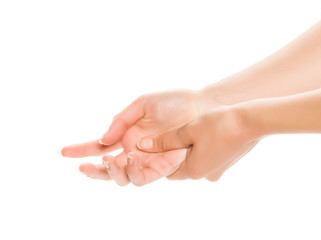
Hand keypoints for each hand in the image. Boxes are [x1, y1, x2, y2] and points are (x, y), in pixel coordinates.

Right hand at [61, 89, 210, 185]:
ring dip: (112, 171)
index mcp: (127, 135)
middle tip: (83, 167)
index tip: (63, 152)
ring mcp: (148, 160)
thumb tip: (102, 140)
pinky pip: (143, 176)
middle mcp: (134, 151)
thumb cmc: (173, 102)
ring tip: (108, 160)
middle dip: (93, 170)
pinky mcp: (162, 166)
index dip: (82, 150)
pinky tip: (127, 158)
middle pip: (108, 168)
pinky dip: (131, 171)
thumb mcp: (141, 105)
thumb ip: (120, 121)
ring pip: (123, 177)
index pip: (100, 146)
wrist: (199, 105)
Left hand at [137, 105, 259, 180]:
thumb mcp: (187, 130)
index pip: (167, 169)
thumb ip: (164, 141)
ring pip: (195, 159)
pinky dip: (204, 147)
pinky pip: (208, 157)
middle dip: (178, 150)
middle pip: (182, 165)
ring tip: (196, 129)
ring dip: (192, 147)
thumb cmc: (218, 124)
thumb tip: (143, 146)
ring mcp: (218, 170)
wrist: (252, 122)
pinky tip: (209, 131)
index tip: (164, 139)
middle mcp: (205, 175)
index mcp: (193, 171)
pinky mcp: (226, 163)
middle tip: (181, 131)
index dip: (162, 154)